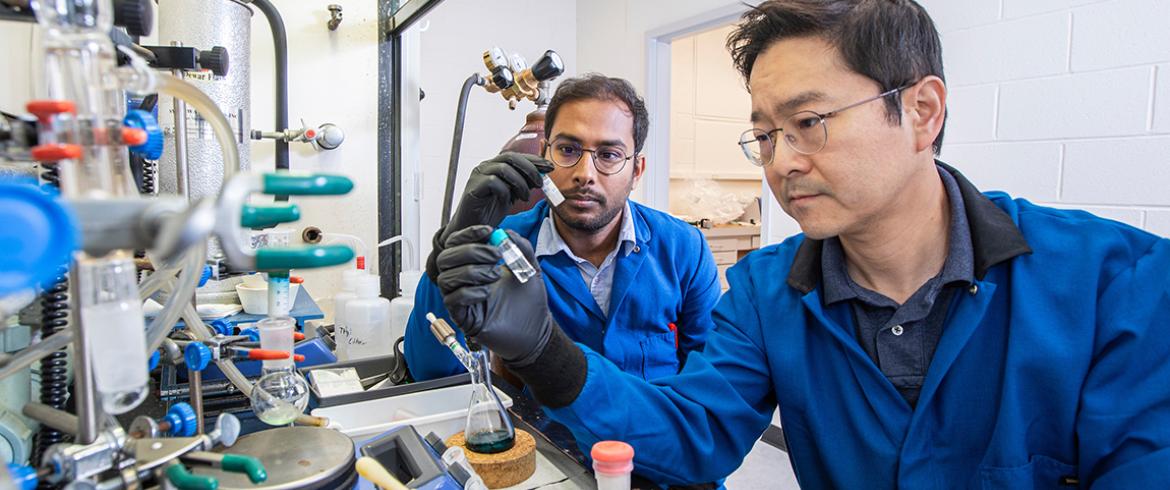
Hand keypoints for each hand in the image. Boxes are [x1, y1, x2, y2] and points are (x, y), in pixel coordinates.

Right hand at [425, 152, 553, 280]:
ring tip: (525, 197)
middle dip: (529, 168)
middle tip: (540, 182)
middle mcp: (486, 166)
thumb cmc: (491, 211)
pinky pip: (493, 182)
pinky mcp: (473, 187)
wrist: (473, 229)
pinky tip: (508, 202)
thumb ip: (524, 183)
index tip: (550, 167)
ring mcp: (478, 175)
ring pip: (503, 168)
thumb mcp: (513, 195)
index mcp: (496, 165)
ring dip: (519, 182)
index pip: (517, 156)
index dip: (534, 160)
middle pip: (510, 157)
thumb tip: (542, 175)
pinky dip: (505, 191)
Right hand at [434, 225, 552, 365]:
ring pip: (446, 278)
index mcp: (474, 264)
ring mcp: (461, 299)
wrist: (535, 329)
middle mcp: (463, 280)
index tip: (488, 231)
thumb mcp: (529, 267)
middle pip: (446, 257)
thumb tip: (506, 233)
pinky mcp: (462, 318)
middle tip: (495, 254)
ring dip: (471, 271)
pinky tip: (488, 292)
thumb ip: (520, 247)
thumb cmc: (528, 300)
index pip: (457, 243)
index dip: (468, 234)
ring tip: (496, 275)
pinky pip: (452, 300)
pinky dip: (469, 292)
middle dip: (470, 251)